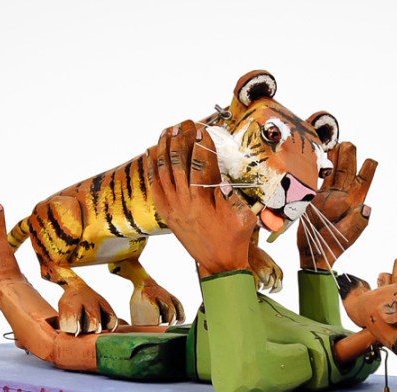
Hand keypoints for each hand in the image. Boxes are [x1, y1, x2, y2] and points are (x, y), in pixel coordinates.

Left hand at [149, 121, 256, 277]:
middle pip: (178, 162)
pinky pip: (154, 185)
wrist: (218, 263)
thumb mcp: (244, 216)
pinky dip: (152, 166)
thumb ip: (235, 195)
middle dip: (181, 139)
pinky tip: (152, 151)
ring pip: (163, 170)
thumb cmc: (235, 238)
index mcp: (205, 201)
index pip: (201, 164)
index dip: (202, 144)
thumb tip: (225, 176)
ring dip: (164, 147)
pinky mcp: (166, 212)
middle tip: (185, 123)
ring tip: (168, 130)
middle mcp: (185, 202)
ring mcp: (172, 207)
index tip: (203, 129)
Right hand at [297, 142, 374, 270]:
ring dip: (336, 158)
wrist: (314, 253)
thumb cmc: (334, 246)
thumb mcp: (348, 235)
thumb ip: (357, 222)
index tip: (370, 161)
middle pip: (348, 172)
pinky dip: (321, 168)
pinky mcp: (315, 198)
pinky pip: (320, 179)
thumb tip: (366, 207)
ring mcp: (329, 196)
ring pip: (334, 173)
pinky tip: (322, 157)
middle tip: (349, 144)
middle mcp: (343, 197)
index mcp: (354, 203)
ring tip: (338, 144)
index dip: (367, 170)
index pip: (364, 182)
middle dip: (349, 157)